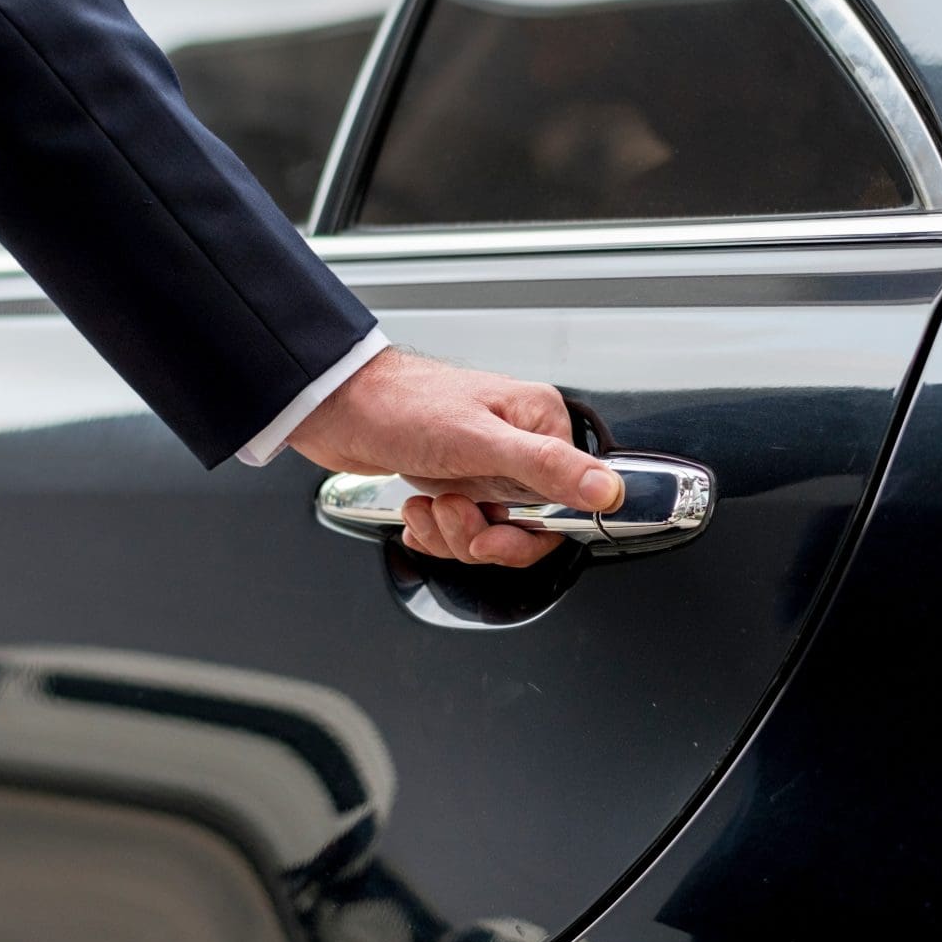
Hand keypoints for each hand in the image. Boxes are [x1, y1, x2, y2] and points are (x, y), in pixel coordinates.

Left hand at [287, 347, 622, 566]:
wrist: (334, 408)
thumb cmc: (400, 407)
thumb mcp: (478, 442)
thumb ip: (546, 469)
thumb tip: (606, 489)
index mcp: (538, 424)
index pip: (567, 503)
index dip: (528, 533)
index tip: (495, 534)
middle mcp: (517, 444)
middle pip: (528, 525)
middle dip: (481, 535)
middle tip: (452, 514)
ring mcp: (485, 464)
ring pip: (490, 532)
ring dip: (453, 532)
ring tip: (427, 506)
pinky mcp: (456, 480)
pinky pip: (462, 529)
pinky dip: (436, 531)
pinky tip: (417, 511)